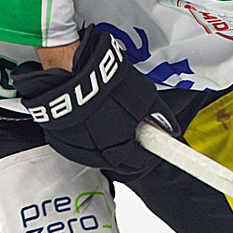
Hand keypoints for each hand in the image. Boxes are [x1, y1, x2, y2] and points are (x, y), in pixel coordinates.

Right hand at [12, 24, 179, 176]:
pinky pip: (79, 143)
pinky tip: (94, 116)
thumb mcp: (145, 97)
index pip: (140, 163)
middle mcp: (95, 154)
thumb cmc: (106, 83)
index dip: (150, 152)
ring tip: (113, 114)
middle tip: (136, 126)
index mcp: (118, 149)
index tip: (155, 144)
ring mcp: (75, 147)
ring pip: (98, 153)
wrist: (70, 70)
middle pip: (118, 160)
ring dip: (109, 140)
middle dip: (130, 145)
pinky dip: (89, 134)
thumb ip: (160, 117)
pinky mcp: (60, 138)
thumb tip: (171, 126)